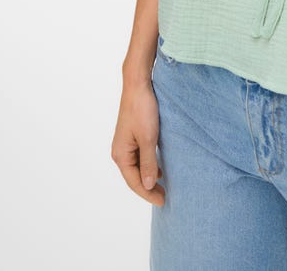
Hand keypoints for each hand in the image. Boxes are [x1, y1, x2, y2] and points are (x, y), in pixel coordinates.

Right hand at [111, 80, 165, 205]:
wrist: (139, 84)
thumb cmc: (142, 109)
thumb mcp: (148, 138)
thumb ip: (148, 163)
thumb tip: (148, 185)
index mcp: (121, 154)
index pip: (134, 182)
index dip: (148, 194)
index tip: (163, 202)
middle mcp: (120, 151)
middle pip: (134, 177)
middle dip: (148, 188)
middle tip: (165, 198)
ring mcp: (126, 143)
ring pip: (137, 167)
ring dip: (149, 177)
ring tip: (163, 187)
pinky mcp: (133, 136)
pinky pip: (140, 157)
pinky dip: (149, 165)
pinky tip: (159, 168)